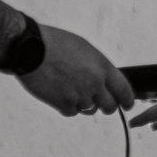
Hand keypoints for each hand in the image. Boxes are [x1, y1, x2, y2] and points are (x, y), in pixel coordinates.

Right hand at [18, 25, 134, 115]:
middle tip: (101, 105)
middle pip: (110, 106)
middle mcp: (95, 83)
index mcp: (102, 67)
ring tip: (72, 91)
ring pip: (90, 110)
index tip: (127, 105)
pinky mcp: (63, 103)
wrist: (28, 48)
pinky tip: (60, 95)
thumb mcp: (85, 49)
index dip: (127, 100)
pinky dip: (68, 107)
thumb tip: (105, 81)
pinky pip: (72, 112)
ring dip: (84, 104)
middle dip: (107, 107)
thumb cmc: (55, 44)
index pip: (124, 90)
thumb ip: (98, 67)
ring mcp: (79, 95)